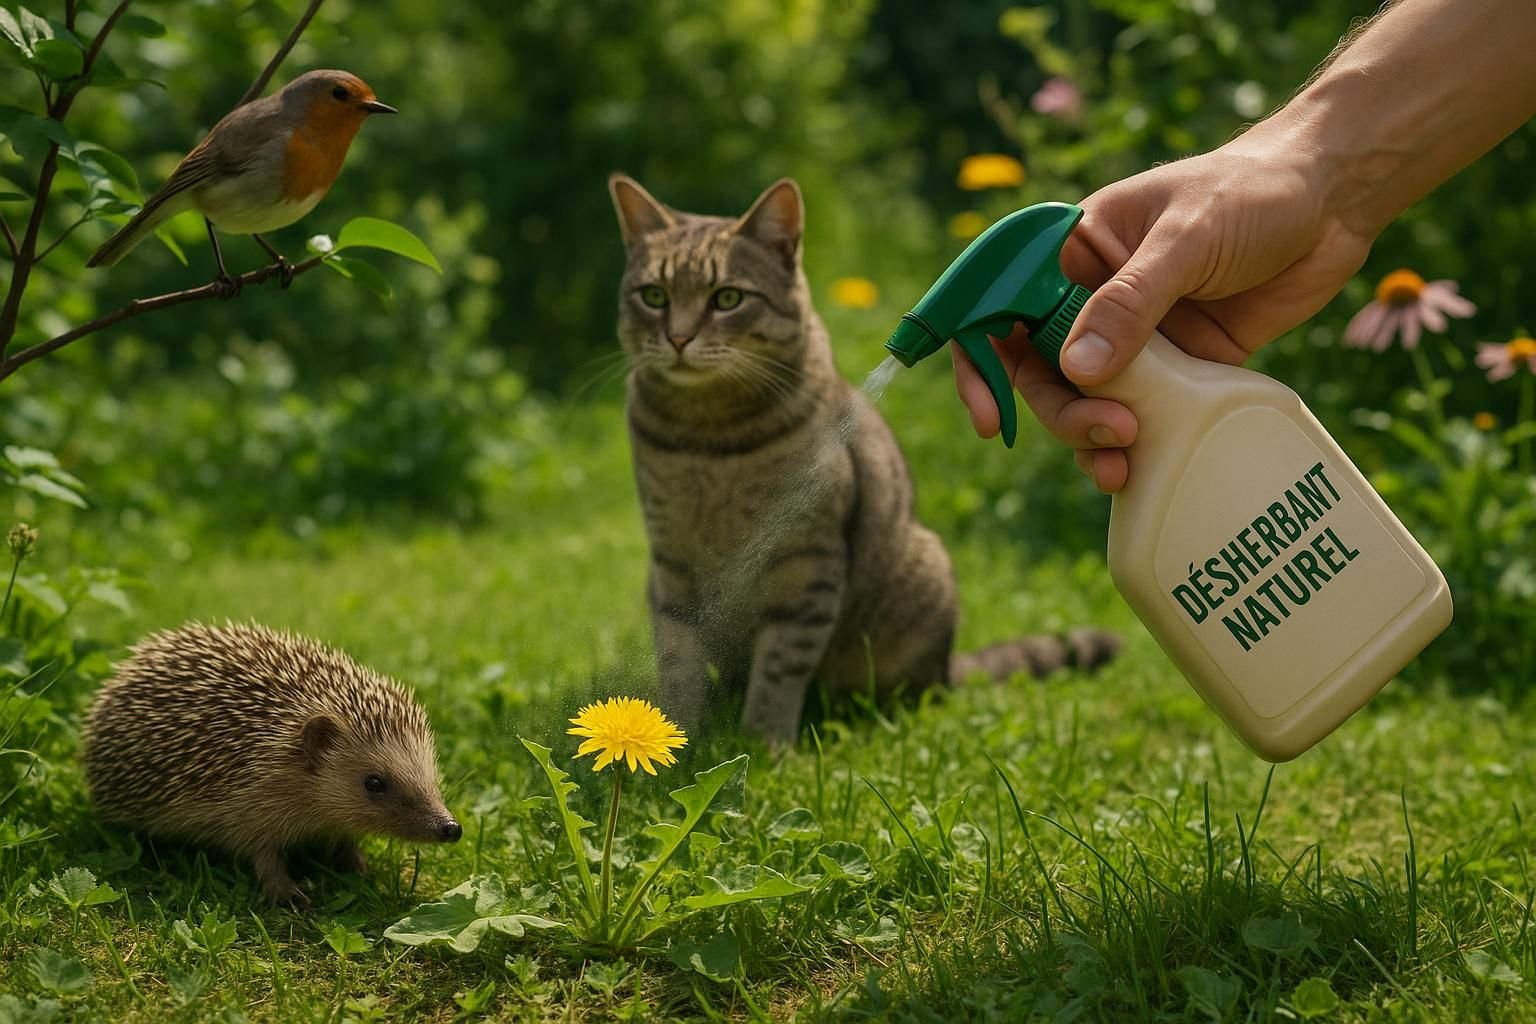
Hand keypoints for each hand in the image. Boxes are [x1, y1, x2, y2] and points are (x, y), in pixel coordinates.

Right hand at [952, 136, 1372, 491]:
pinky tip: (1139, 468)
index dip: (982, 363)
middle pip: (1041, 371)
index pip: (1000, 307)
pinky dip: (1132, 445)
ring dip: (1090, 437)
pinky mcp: (1180, 368)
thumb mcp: (1187, 238)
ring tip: (1122, 461)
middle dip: (1061, 412)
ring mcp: (1136, 337)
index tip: (991, 417)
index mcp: (1075, 252)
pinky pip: (1138, 414)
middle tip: (1107, 432)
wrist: (1335, 200)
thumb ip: (1130, 302)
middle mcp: (1093, 297)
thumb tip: (1076, 371)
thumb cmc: (1254, 192)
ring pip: (1086, 400)